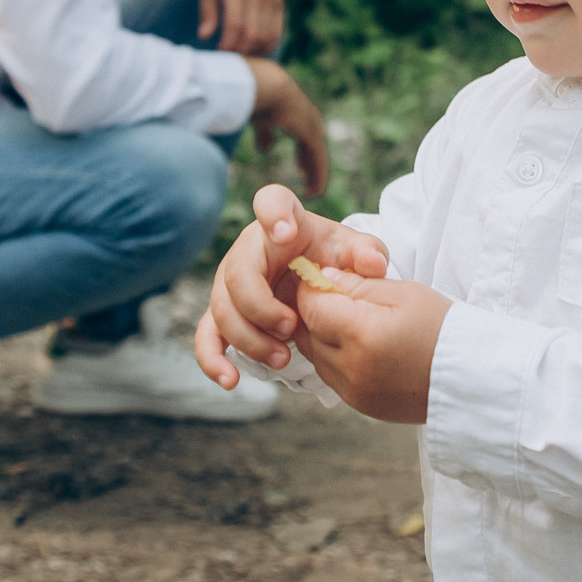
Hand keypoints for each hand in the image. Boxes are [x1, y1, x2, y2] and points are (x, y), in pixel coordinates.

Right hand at [193, 184, 388, 387]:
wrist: (317, 284)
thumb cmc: (333, 260)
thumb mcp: (354, 253)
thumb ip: (367, 253)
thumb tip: (374, 265)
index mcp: (284, 222)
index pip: (271, 201)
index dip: (273, 214)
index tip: (285, 233)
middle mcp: (249, 250)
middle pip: (238, 274)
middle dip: (261, 307)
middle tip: (292, 327)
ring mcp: (231, 283)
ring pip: (222, 310)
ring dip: (250, 339)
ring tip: (283, 358)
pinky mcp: (224, 315)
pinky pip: (207, 336)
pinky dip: (213, 359)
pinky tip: (231, 380)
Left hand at [201, 0, 285, 56]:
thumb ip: (208, 12)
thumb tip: (204, 37)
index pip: (235, 25)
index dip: (228, 44)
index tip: (220, 54)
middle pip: (253, 32)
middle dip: (241, 51)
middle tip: (231, 60)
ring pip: (267, 33)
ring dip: (255, 51)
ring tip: (242, 57)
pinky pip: (277, 28)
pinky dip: (268, 43)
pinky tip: (256, 50)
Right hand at [245, 60, 330, 195]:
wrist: (266, 88)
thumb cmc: (257, 96)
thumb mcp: (260, 117)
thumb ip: (264, 132)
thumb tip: (265, 149)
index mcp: (294, 111)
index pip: (302, 135)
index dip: (302, 152)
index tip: (301, 167)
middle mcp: (307, 117)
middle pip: (312, 145)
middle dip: (310, 161)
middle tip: (309, 178)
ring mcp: (312, 125)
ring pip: (317, 155)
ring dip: (315, 172)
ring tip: (314, 189)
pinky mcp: (313, 134)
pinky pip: (318, 160)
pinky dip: (318, 176)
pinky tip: (315, 190)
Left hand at [290, 271, 450, 423]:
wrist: (472, 377)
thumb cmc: (443, 327)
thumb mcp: (404, 292)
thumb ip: (359, 284)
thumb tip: (324, 279)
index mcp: (362, 334)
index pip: (311, 307)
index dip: (311, 289)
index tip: (323, 279)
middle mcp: (351, 368)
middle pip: (309, 333)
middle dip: (316, 313)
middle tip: (338, 297)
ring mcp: (354, 392)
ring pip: (316, 358)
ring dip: (324, 337)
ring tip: (352, 322)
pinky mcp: (360, 406)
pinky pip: (332, 377)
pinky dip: (336, 359)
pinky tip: (361, 347)